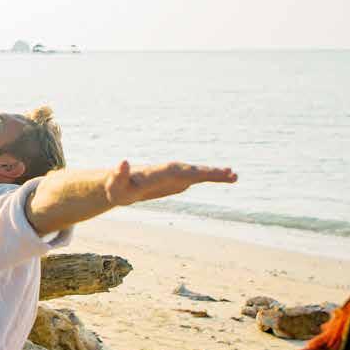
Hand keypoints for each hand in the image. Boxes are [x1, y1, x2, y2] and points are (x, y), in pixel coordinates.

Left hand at [104, 161, 236, 206]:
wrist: (120, 184)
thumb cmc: (117, 187)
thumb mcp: (115, 185)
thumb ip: (118, 174)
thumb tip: (122, 161)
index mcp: (155, 172)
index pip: (173, 171)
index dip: (187, 172)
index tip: (202, 173)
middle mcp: (167, 170)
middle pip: (190, 170)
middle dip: (207, 172)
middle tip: (228, 173)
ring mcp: (175, 174)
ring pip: (197, 173)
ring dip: (214, 174)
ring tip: (234, 176)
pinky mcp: (179, 180)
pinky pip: (199, 178)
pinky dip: (213, 178)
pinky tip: (229, 178)